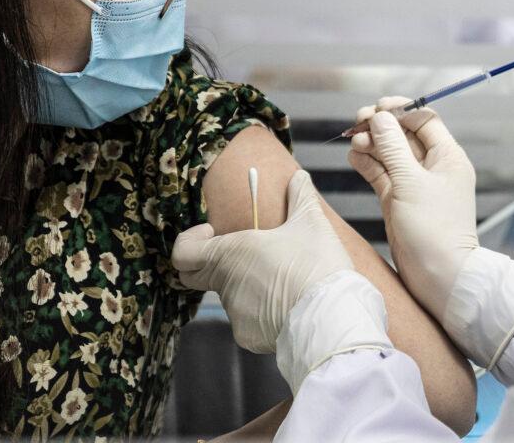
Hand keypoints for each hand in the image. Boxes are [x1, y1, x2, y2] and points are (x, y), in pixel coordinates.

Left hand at [171, 169, 352, 353]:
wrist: (331, 317)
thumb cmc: (317, 265)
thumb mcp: (311, 222)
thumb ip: (299, 196)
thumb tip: (299, 176)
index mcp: (230, 253)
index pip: (182, 252)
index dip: (191, 240)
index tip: (213, 232)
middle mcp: (225, 284)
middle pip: (198, 275)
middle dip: (216, 263)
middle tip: (248, 255)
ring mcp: (235, 314)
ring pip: (231, 297)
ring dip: (249, 287)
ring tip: (285, 281)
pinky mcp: (248, 337)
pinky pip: (249, 321)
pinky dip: (263, 313)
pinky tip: (290, 305)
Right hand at [348, 98, 478, 320]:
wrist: (439, 276)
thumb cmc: (434, 230)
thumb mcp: (411, 182)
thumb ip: (393, 147)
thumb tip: (380, 117)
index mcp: (447, 157)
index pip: (424, 120)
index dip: (401, 110)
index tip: (378, 107)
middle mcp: (432, 167)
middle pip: (404, 134)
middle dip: (381, 126)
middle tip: (358, 121)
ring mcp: (415, 184)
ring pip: (390, 154)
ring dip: (371, 144)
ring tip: (354, 141)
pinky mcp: (399, 200)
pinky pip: (382, 174)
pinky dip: (368, 164)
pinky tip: (354, 157)